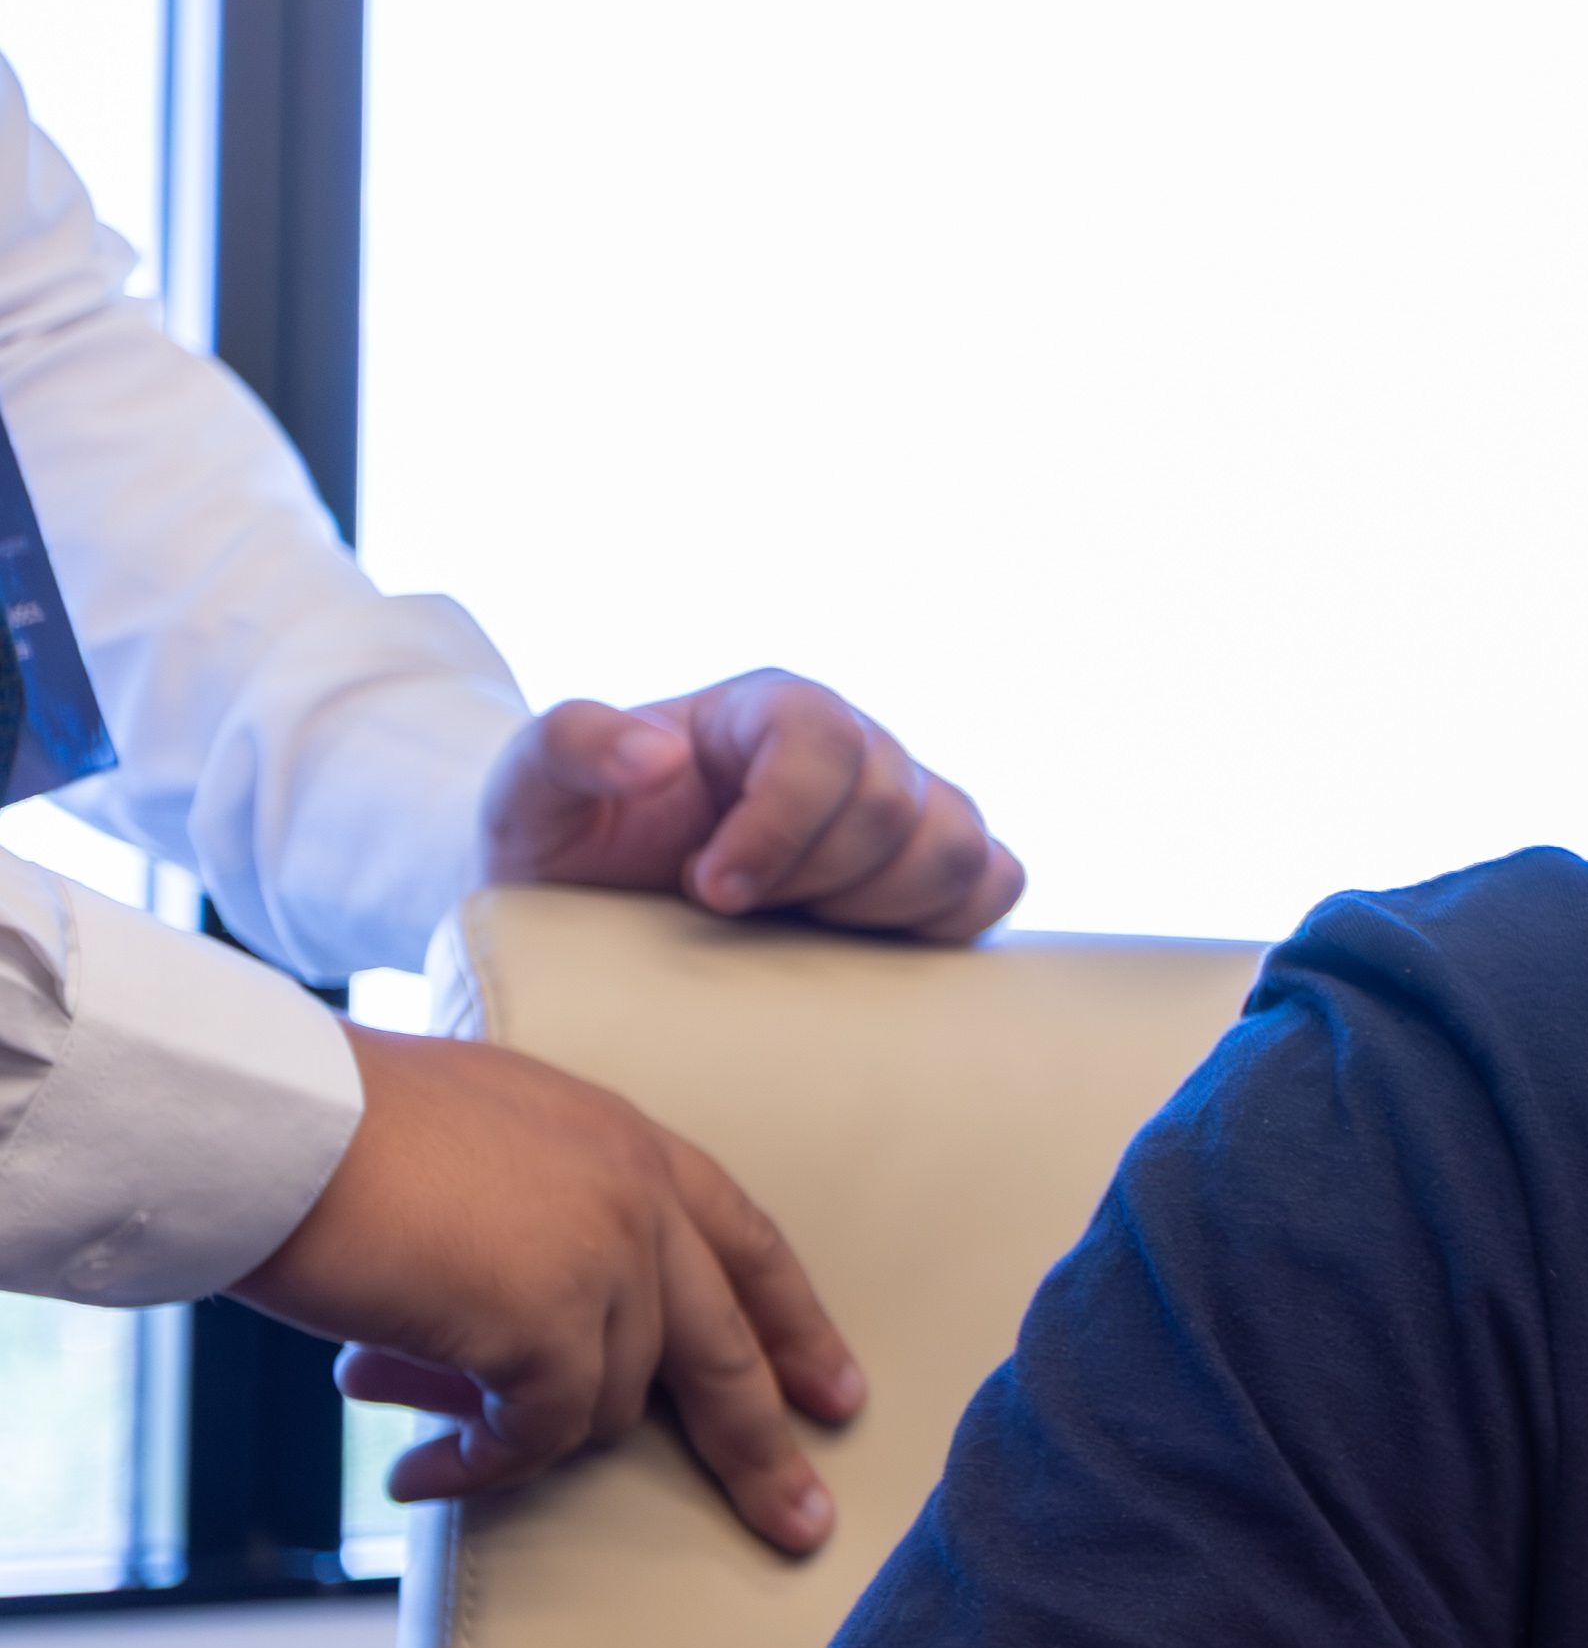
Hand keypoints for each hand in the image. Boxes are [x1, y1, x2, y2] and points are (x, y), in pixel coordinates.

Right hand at [237, 1030, 861, 1554]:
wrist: (275, 1118)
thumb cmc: (340, 1124)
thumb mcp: (483, 1140)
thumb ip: (539, 1214)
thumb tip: (520, 1332)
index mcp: (631, 1146)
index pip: (744, 1244)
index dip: (792, 1323)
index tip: (834, 1391)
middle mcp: (640, 1202)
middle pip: (730, 1348)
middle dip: (765, 1447)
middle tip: (802, 1521)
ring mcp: (606, 1266)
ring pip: (608, 1403)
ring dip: (522, 1437)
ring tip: (433, 1438)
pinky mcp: (549, 1330)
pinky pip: (535, 1436)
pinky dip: (478, 1468)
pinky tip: (420, 1477)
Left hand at [482, 678, 1019, 941]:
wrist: (598, 910)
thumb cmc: (570, 844)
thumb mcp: (530, 787)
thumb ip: (571, 743)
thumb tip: (661, 755)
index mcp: (769, 709)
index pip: (825, 739)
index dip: (780, 823)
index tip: (709, 889)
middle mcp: (854, 746)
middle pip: (893, 805)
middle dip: (811, 878)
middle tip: (734, 910)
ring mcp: (905, 807)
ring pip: (959, 849)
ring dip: (876, 907)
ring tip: (795, 926)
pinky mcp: (933, 869)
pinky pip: (996, 882)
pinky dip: (947, 917)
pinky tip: (861, 938)